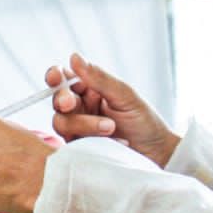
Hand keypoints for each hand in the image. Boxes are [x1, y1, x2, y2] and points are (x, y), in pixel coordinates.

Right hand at [50, 53, 178, 166]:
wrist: (157, 155)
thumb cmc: (145, 123)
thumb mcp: (125, 96)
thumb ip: (99, 78)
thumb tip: (74, 57)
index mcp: (91, 90)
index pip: (65, 79)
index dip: (55, 76)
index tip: (56, 77)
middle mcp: (82, 108)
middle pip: (58, 101)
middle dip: (62, 100)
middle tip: (69, 103)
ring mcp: (79, 130)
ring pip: (61, 122)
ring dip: (84, 124)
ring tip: (110, 128)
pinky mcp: (79, 149)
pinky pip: (69, 144)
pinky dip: (89, 140)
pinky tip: (111, 142)